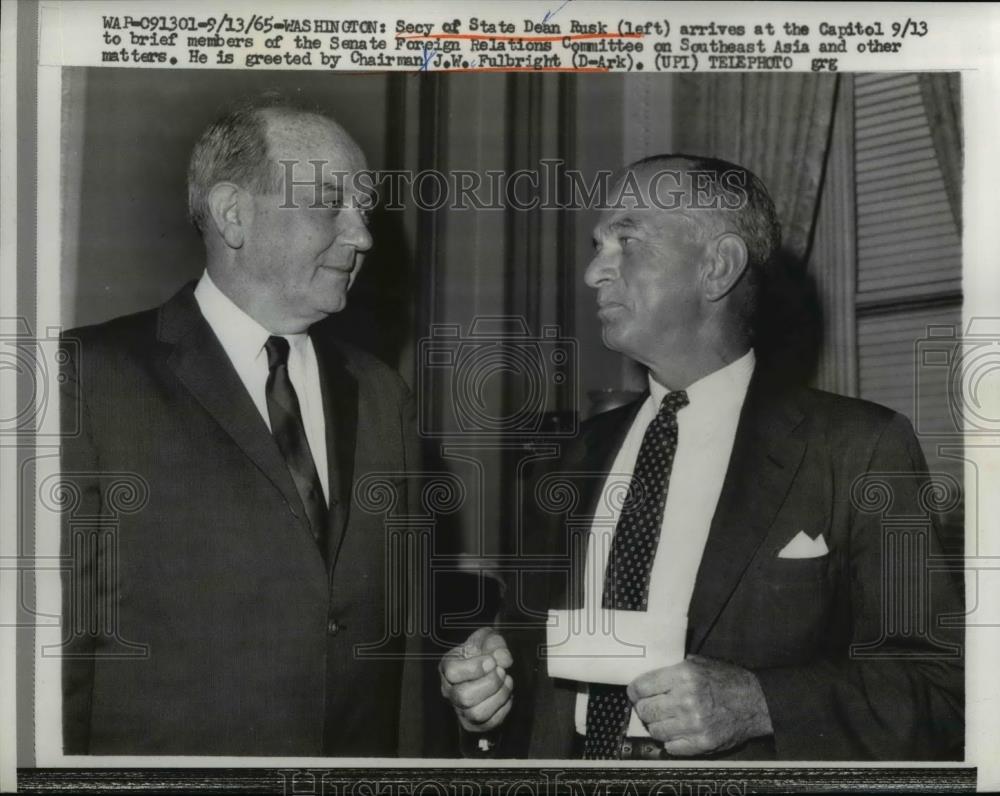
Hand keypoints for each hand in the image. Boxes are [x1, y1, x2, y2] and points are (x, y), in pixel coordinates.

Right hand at [439, 627, 513, 732]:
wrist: (491, 665)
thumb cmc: (485, 650)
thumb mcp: (488, 639)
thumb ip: (495, 644)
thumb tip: (502, 659)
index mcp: (447, 667)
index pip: (452, 673)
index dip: (474, 668)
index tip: (491, 661)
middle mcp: (450, 690)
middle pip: (464, 697)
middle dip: (490, 684)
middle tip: (501, 672)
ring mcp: (460, 709)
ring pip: (476, 713)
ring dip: (498, 697)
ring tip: (507, 681)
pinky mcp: (474, 723)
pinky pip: (488, 723)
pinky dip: (503, 708)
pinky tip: (506, 693)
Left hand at [627, 655, 771, 755]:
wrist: (756, 702)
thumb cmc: (727, 680)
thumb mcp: (700, 662)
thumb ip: (674, 667)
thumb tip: (648, 672)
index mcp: (683, 676)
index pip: (642, 687)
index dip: (635, 691)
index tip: (636, 693)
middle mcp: (686, 700)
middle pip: (645, 710)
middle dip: (644, 708)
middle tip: (650, 707)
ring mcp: (693, 724)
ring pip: (655, 730)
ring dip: (657, 725)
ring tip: (665, 719)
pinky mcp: (701, 743)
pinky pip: (670, 747)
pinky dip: (671, 741)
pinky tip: (678, 731)